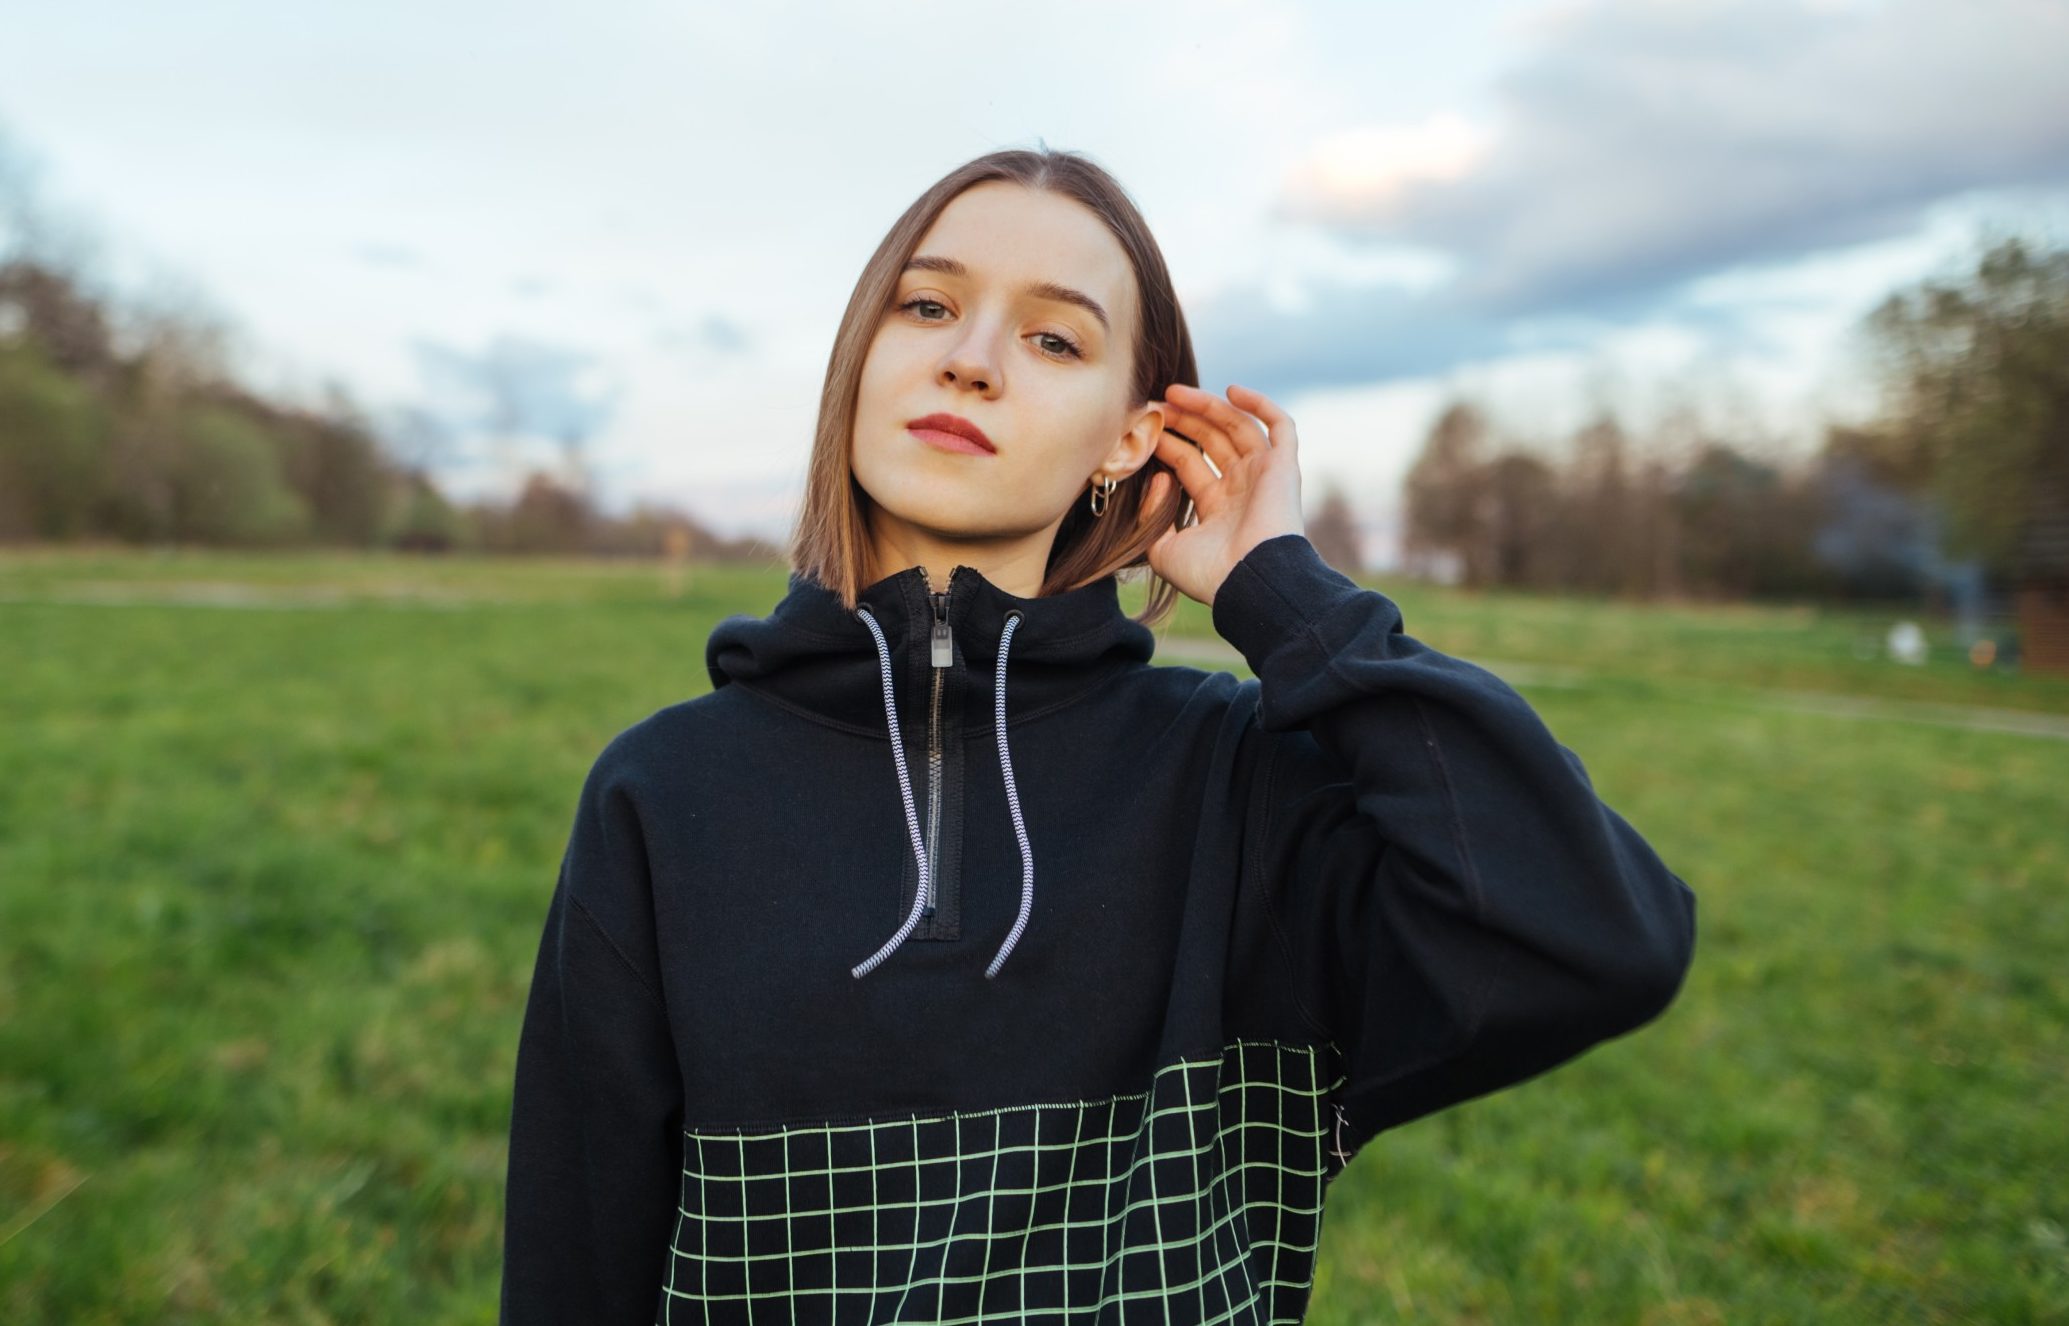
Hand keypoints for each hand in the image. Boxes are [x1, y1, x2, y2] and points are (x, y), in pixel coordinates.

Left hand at [1140, 382, 1305, 606]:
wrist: (1249, 583)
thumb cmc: (1208, 575)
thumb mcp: (1164, 551)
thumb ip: (1153, 517)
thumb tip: (1157, 477)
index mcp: (1216, 508)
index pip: (1189, 463)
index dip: (1166, 442)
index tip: (1142, 428)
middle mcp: (1241, 488)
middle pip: (1210, 441)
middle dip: (1182, 420)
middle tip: (1154, 405)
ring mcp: (1264, 476)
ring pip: (1237, 427)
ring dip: (1208, 407)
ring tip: (1175, 393)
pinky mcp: (1284, 467)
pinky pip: (1280, 426)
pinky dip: (1261, 405)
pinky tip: (1232, 390)